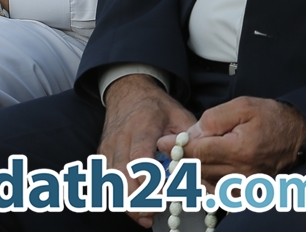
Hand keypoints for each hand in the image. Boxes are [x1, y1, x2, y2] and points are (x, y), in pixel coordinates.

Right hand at [99, 74, 196, 227]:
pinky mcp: (102, 154)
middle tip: (157, 212)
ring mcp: (108, 147)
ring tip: (148, 215)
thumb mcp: (179, 115)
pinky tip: (136, 207)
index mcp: (142, 127)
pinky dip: (119, 198)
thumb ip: (189, 140)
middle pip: (121, 176)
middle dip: (138, 200)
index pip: (140, 159)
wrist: (128, 90)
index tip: (168, 197)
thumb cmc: (156, 107)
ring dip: (127, 203)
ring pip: (110, 183)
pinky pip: (105, 181)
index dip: (152, 183)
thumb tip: (203, 166)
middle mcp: (120, 138)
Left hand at [162, 96, 305, 189]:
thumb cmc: (271, 118)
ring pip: (206, 184)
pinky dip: (206, 182)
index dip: (176, 148)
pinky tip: (201, 170)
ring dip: (191, 172)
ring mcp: (246, 187)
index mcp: (240, 150)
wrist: (297, 135)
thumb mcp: (242, 106)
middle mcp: (242, 173)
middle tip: (168, 149)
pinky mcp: (248, 193)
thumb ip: (214, 119)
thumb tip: (191, 134)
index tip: (162, 142)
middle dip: (180, 160)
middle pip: (199, 171)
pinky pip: (218, 192)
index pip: (198, 153)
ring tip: (183, 158)